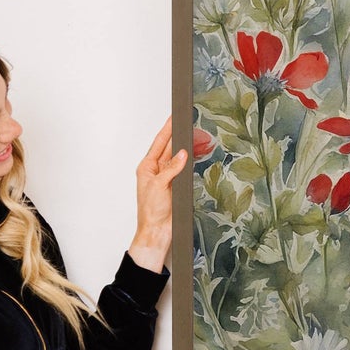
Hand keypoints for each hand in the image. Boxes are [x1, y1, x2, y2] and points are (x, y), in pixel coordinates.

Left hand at [129, 118, 186, 272]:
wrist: (158, 232)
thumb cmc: (151, 212)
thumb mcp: (159, 186)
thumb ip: (171, 169)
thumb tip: (182, 154)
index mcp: (147, 167)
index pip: (159, 143)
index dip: (167, 129)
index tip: (174, 117)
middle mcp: (157, 171)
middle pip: (171, 148)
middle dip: (183, 137)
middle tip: (195, 128)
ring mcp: (168, 178)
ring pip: (180, 158)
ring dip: (190, 149)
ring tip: (202, 140)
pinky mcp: (177, 186)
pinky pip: (185, 169)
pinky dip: (192, 161)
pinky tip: (199, 156)